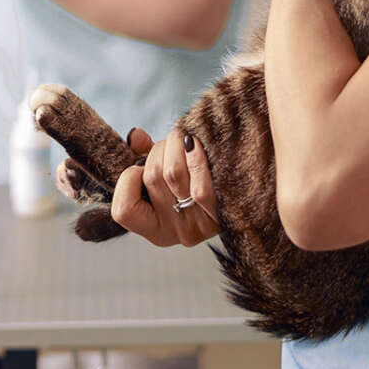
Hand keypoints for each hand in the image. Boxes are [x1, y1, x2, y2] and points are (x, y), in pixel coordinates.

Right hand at [111, 127, 219, 246]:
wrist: (244, 199)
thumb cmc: (195, 182)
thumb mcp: (166, 176)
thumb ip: (144, 157)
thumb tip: (136, 135)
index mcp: (153, 229)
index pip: (123, 211)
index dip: (128, 180)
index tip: (140, 166)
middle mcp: (173, 233)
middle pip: (152, 178)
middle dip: (158, 149)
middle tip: (171, 142)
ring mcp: (197, 227)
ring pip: (172, 174)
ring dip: (175, 144)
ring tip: (184, 139)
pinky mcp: (219, 218)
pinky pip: (200, 186)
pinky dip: (195, 157)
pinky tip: (195, 144)